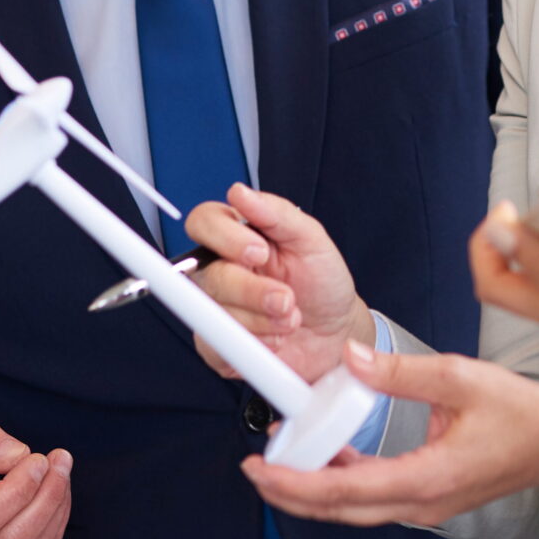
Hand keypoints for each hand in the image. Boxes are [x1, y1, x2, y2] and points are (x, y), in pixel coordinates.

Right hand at [187, 183, 375, 383]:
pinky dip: (254, 343)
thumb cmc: (321, 281)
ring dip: (261, 319)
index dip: (223, 236)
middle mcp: (219, 270)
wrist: (336, 331)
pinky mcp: (216, 345)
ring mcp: (215, 308)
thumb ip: (276, 213)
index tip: (259, 252)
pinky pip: (217, 346)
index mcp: (236, 236)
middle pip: (208, 275)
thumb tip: (239, 192)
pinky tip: (276, 337)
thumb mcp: (311, 239)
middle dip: (252, 290)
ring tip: (292, 317)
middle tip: (287, 299)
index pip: (203, 223)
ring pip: (214, 313)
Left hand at [242, 338, 538, 525]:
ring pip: (355, 510)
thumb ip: (399, 371)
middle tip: (254, 468)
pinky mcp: (431, 499)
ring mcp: (427, 507)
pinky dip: (344, 483)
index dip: (295, 482)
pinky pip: (375, 499)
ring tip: (283, 458)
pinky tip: (332, 454)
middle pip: (340, 511)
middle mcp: (422, 503)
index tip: (260, 468)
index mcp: (427, 478)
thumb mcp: (459, 377)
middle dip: (290, 492)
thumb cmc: (522, 413)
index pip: (344, 490)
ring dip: (315, 488)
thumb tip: (350, 360)